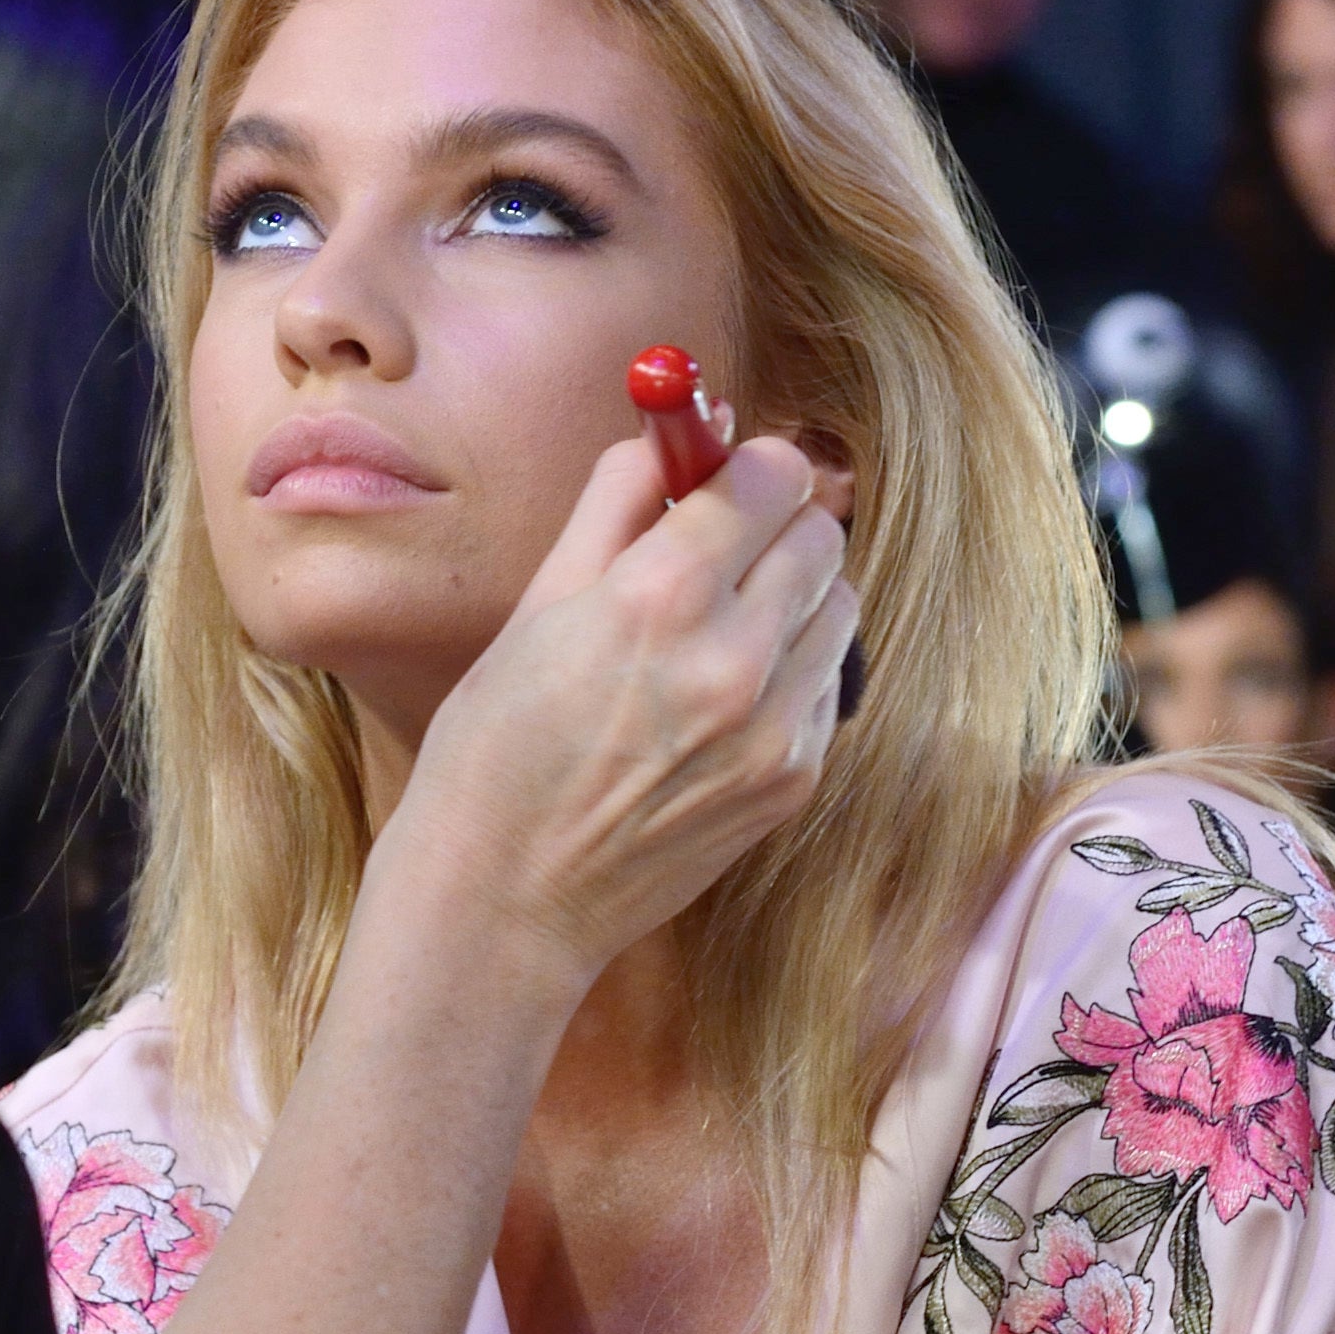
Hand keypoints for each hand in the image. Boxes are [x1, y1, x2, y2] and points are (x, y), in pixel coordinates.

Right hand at [387, 432, 856, 977]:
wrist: (505, 899)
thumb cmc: (494, 751)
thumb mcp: (535, 607)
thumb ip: (616, 504)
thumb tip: (680, 434)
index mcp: (658, 597)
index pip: (769, 477)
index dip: (747, 465)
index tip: (725, 477)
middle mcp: (733, 657)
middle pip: (820, 533)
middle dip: (775, 524)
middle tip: (722, 547)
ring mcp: (774, 727)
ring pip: (840, 606)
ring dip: (793, 596)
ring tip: (720, 628)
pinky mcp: (793, 780)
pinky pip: (827, 684)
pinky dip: (791, 670)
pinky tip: (720, 699)